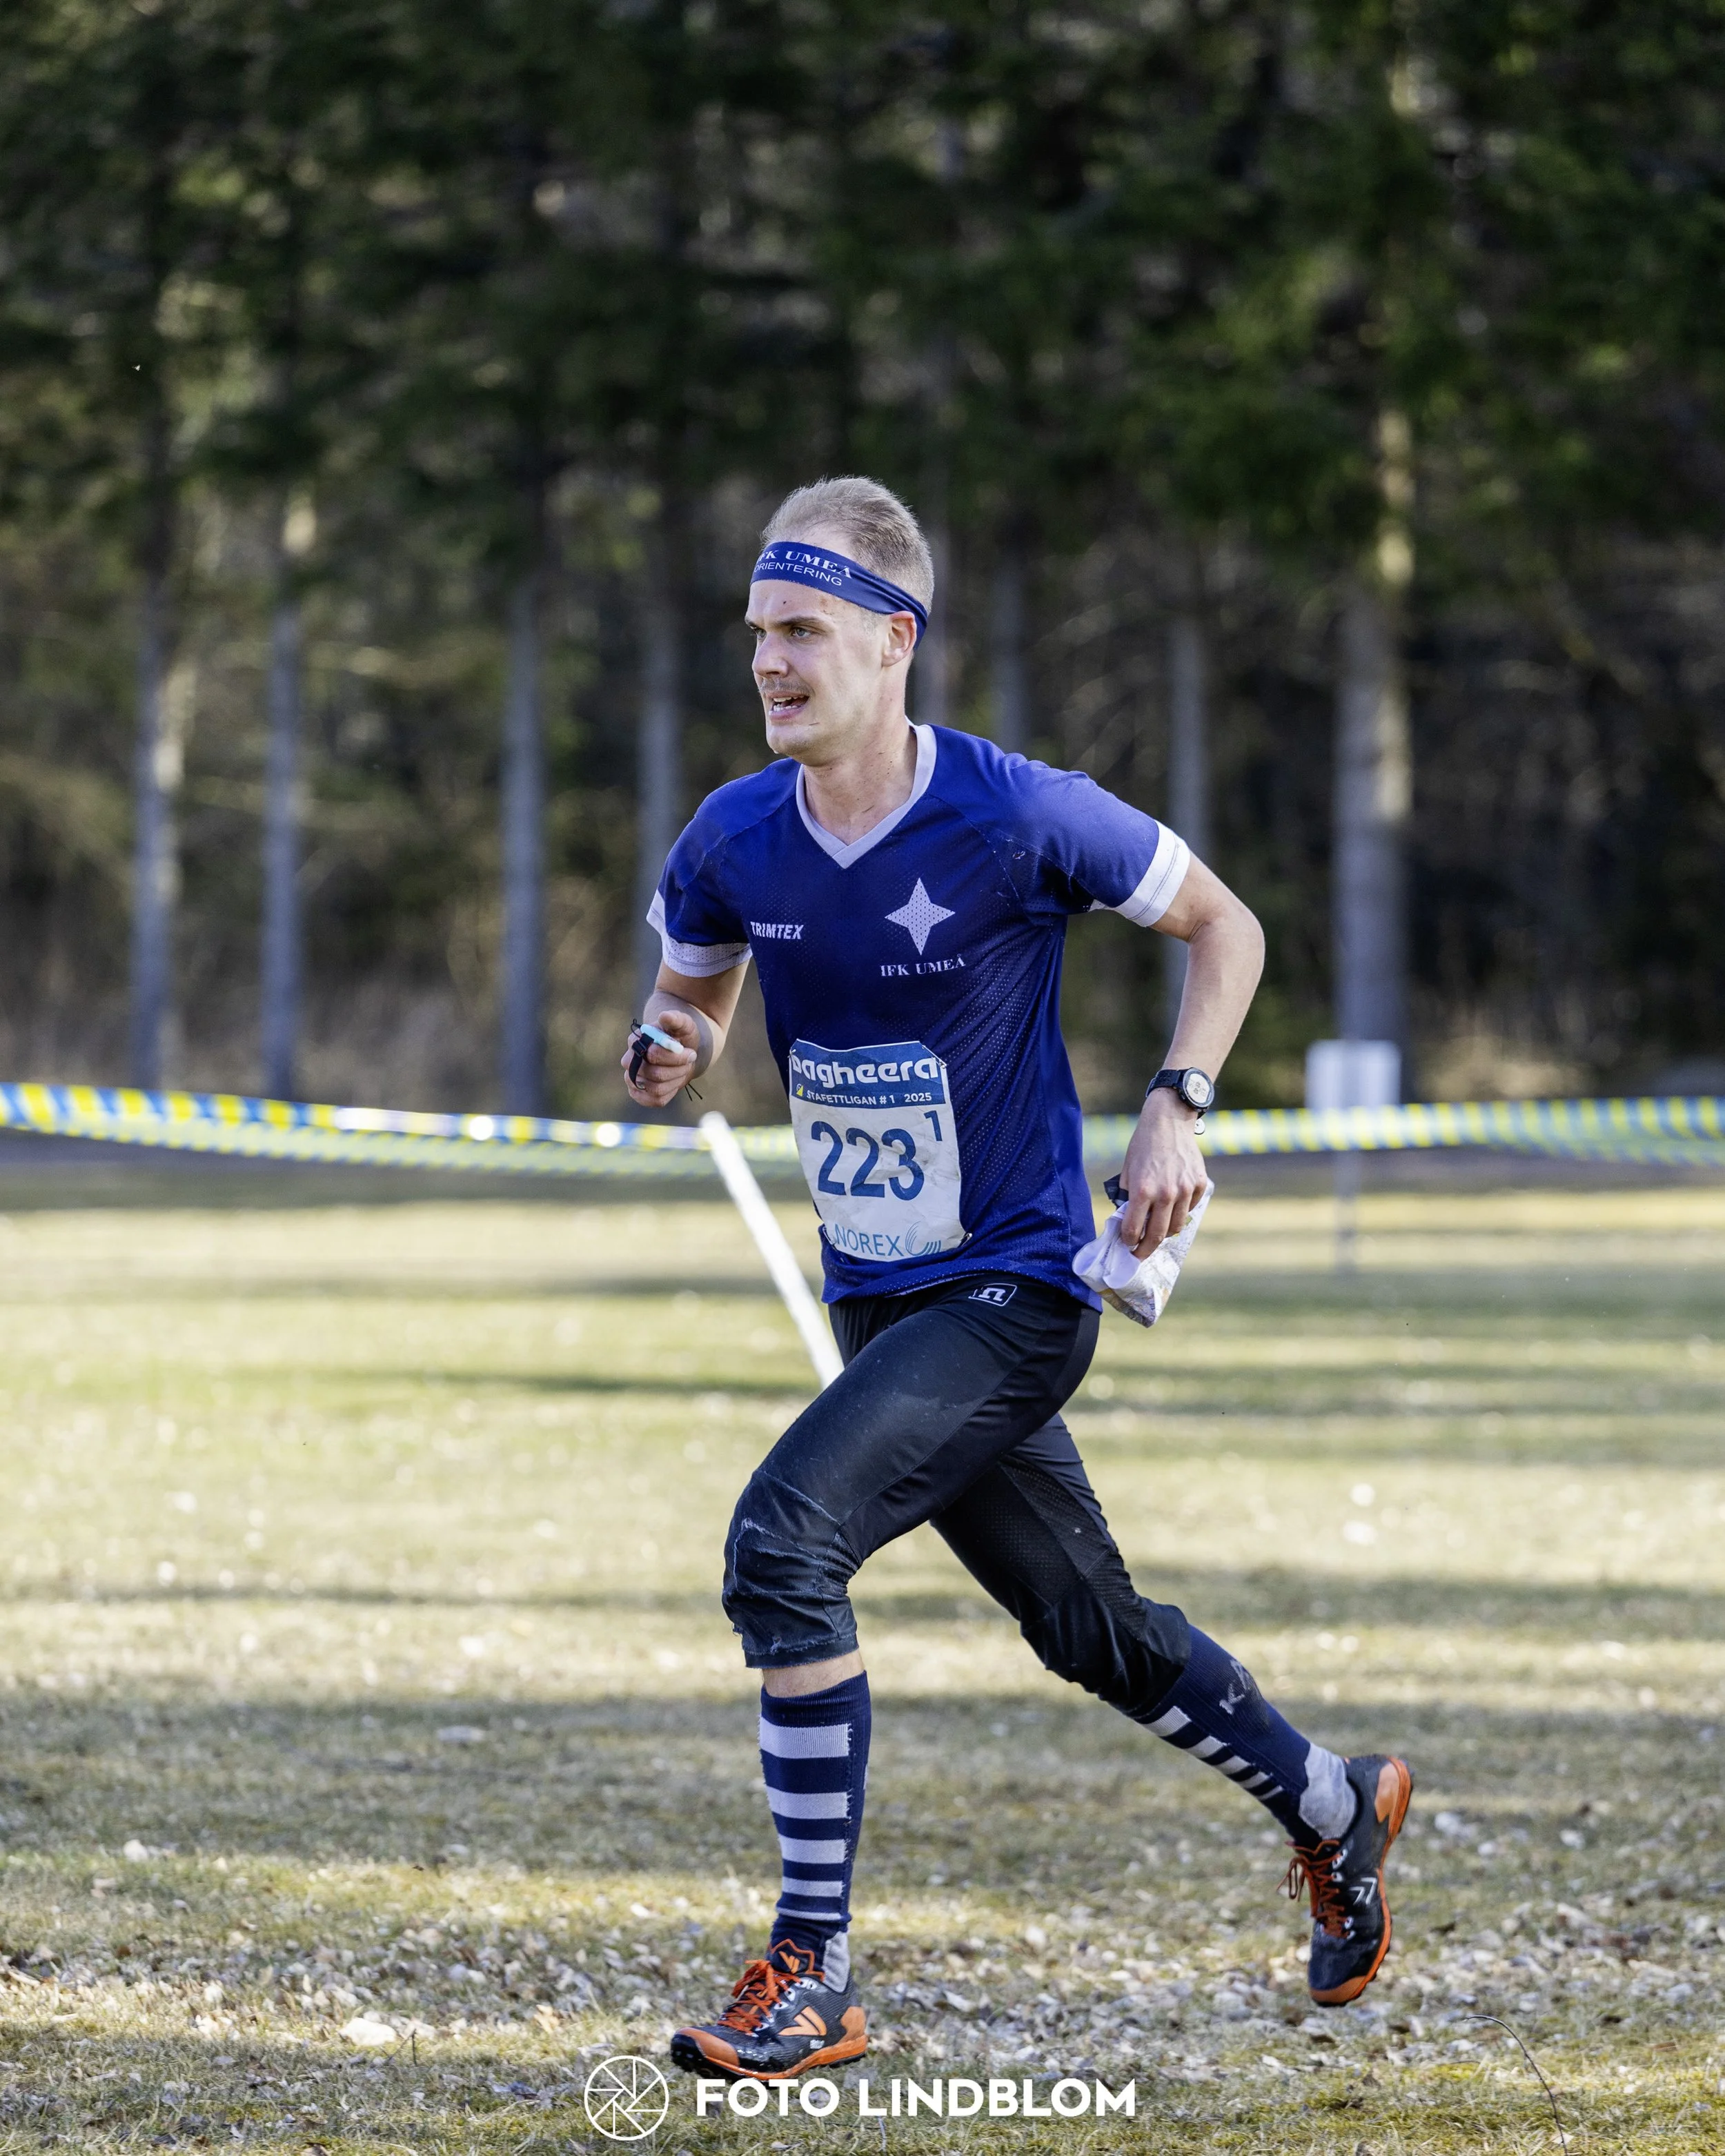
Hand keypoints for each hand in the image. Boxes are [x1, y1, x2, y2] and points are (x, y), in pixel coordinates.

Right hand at [620, 1009, 699, 1106]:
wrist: (680, 1051)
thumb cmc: (680, 1036)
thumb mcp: (683, 1024)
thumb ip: (676, 1019)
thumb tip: (665, 1016)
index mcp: (635, 1040)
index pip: (653, 1054)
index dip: (676, 1057)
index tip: (691, 1052)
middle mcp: (628, 1060)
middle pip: (654, 1074)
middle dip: (677, 1069)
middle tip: (688, 1062)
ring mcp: (631, 1078)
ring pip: (655, 1089)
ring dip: (675, 1081)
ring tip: (681, 1071)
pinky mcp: (638, 1093)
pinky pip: (654, 1100)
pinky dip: (670, 1092)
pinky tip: (674, 1082)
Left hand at [1119, 1089, 1207, 1256]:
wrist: (1169, 1122)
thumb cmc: (1143, 1146)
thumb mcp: (1127, 1171)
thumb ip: (1128, 1197)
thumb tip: (1127, 1221)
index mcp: (1143, 1190)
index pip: (1133, 1229)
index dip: (1128, 1241)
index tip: (1126, 1245)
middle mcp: (1165, 1193)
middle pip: (1156, 1235)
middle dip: (1145, 1250)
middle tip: (1138, 1255)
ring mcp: (1184, 1190)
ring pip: (1175, 1227)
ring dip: (1164, 1234)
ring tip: (1155, 1232)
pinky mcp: (1198, 1184)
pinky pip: (1189, 1210)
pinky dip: (1180, 1214)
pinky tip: (1172, 1208)